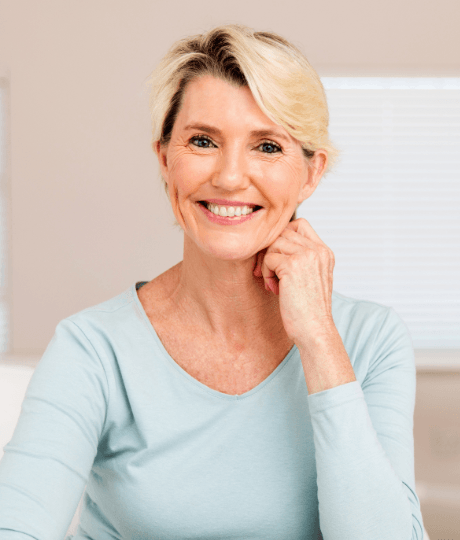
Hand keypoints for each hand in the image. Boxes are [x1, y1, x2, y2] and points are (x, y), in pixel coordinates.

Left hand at [253, 218, 335, 345]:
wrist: (314, 330)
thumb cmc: (309, 310)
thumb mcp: (311, 278)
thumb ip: (301, 258)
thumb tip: (273, 244)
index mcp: (325, 252)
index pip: (300, 224)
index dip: (283, 237)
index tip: (278, 258)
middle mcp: (318, 250)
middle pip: (283, 232)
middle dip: (271, 251)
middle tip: (270, 272)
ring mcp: (306, 256)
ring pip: (273, 244)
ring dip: (267, 263)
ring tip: (274, 283)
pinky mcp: (292, 266)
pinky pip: (268, 258)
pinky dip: (266, 273)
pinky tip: (274, 289)